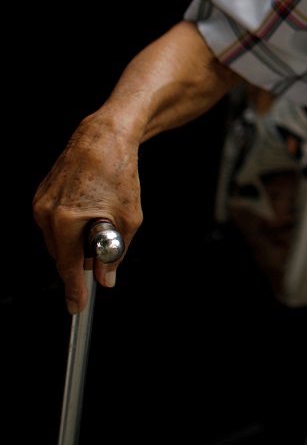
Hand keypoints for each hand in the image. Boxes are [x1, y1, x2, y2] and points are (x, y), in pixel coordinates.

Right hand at [33, 115, 142, 313]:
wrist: (104, 138)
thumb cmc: (120, 174)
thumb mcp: (129, 219)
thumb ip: (115, 254)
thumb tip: (105, 278)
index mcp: (66, 221)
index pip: (67, 267)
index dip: (74, 289)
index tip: (77, 306)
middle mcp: (46, 213)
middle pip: (60, 255)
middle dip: (79, 263)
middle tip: (98, 265)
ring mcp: (40, 204)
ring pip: (56, 240)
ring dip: (75, 243)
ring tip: (100, 223)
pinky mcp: (40, 196)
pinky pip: (53, 224)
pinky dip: (69, 228)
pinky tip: (88, 213)